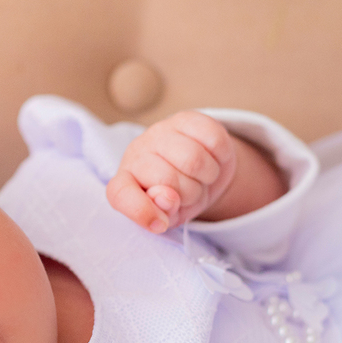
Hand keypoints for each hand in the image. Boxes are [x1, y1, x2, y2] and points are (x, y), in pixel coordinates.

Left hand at [106, 111, 236, 232]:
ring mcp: (160, 132)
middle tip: (190, 192)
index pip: (120, 194)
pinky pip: (213, 139)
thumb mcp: (169, 215)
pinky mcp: (187, 118)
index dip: (141, 211)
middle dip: (188, 194)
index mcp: (125, 182)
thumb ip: (162, 213)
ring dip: (207, 176)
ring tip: (201, 176)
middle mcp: (137, 153)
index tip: (160, 224)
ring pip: (193, 159)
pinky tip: (211, 158)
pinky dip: (220, 156)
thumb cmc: (177, 197)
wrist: (198, 170)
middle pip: (167, 179)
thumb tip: (166, 199)